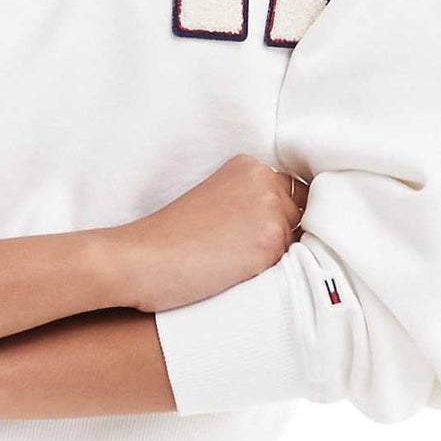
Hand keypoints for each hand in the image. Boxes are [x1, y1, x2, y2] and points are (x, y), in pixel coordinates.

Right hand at [110, 154, 308, 315]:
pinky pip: (290, 264)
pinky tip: (236, 274)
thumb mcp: (215, 201)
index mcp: (249, 166)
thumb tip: (290, 226)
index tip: (247, 237)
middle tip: (236, 253)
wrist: (141, 258)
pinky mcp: (271, 241)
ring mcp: (271, 208)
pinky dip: (269, 274)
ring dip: (276, 257)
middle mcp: (265, 179)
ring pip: (297, 241)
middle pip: (299, 216)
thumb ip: (250, 202)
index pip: (290, 193)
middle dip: (280, 236)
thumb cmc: (169, 239)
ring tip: (232, 264)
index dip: (274, 219)